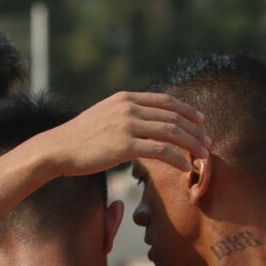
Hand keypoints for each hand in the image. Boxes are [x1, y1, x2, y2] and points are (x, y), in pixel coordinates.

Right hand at [30, 91, 210, 175]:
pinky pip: (160, 150)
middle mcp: (128, 107)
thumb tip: (141, 124)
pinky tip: (186, 167)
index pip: (165, 100)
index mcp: (125, 98)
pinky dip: (178, 159)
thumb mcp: (103, 117)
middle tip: (208, 142)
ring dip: (192, 144)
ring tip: (204, 155)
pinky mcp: (124, 145)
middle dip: (195, 129)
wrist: (57, 149)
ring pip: (171, 131)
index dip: (187, 111)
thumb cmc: (79, 139)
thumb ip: (124, 116)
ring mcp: (127, 125)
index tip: (200, 121)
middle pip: (173, 115)